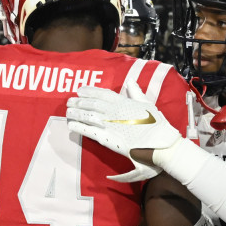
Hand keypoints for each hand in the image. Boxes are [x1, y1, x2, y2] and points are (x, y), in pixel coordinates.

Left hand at [66, 81, 182, 172]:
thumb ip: (136, 93)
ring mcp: (109, 125)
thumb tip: (130, 82)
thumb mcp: (147, 104)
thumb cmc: (155, 124)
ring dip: (76, 113)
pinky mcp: (107, 139)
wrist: (157, 143)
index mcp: (123, 102)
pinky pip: (89, 131)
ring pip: (87, 116)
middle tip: (69, 101)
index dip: (89, 91)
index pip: (102, 93)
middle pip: (92, 104)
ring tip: (67, 111)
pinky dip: (78, 127)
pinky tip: (71, 125)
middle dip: (79, 102)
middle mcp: (113, 111)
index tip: (80, 90)